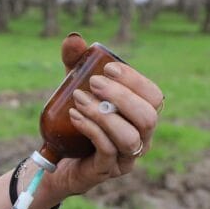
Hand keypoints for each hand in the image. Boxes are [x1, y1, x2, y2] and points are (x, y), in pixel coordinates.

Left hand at [50, 32, 164, 197]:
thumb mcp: (75, 88)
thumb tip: (74, 38)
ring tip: (78, 100)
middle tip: (93, 83)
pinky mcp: (107, 170)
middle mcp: (141, 138)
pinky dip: (91, 129)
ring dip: (104, 115)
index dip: (135, 81)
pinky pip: (107, 150)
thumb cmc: (75, 120)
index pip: (154, 96)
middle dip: (121, 97)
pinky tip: (75, 116)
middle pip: (148, 117)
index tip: (108, 68)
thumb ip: (76, 64)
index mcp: (141, 115)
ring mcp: (126, 157)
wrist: (55, 158)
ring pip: (130, 137)